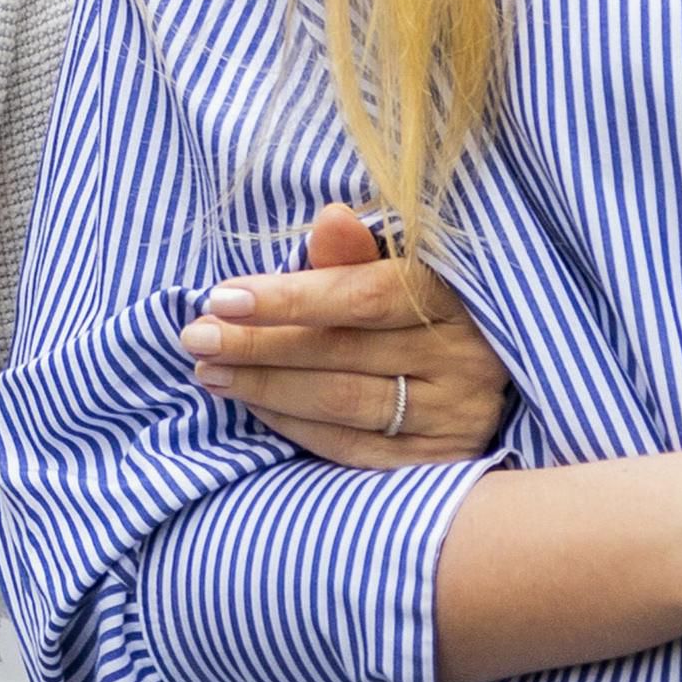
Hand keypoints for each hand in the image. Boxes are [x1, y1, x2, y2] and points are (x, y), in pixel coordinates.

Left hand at [179, 201, 512, 467]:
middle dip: (259, 344)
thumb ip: (358, 252)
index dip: (289, 298)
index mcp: (453, 297)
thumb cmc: (424, 305)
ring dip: (265, 387)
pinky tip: (253, 404)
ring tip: (210, 371)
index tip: (221, 297)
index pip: (363, 297)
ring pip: (342, 403)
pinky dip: (294, 425)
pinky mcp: (437, 463)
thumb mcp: (400, 267)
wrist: (485, 371)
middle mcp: (462, 360)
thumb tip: (329, 217)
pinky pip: (350, 448)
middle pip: (343, 354)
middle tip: (195, 337)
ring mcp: (453, 416)